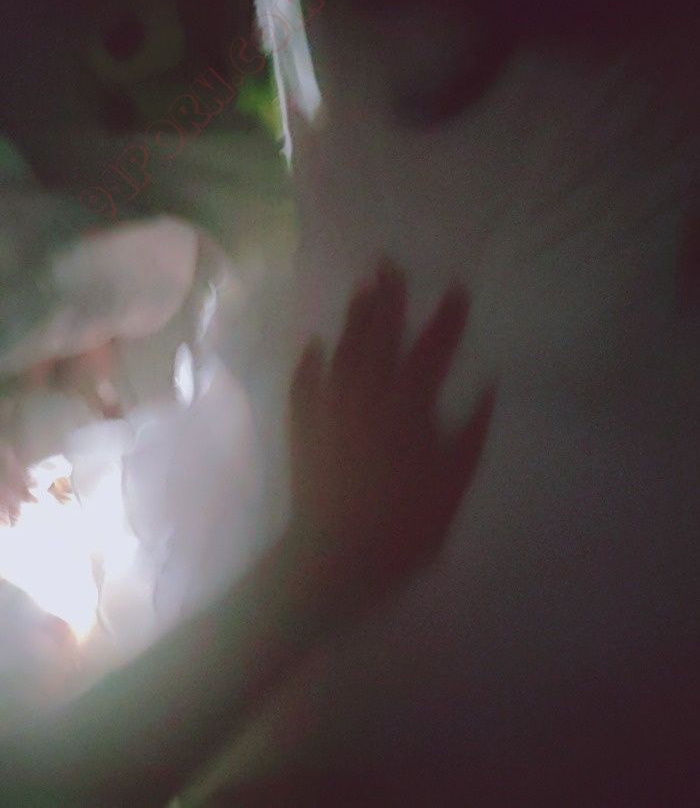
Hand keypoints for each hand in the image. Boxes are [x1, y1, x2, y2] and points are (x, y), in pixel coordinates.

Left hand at [288, 261, 493, 611]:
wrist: (334, 558)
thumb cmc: (402, 528)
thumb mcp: (451, 487)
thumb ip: (470, 436)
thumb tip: (488, 389)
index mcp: (408, 411)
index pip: (431, 354)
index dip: (445, 320)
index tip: (456, 288)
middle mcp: (367, 400)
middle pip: (379, 340)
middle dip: (387, 300)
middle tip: (389, 264)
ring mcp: (330, 411)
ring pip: (342, 354)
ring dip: (352, 319)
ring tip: (360, 288)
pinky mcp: (303, 430)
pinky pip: (304, 385)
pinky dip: (309, 363)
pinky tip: (312, 344)